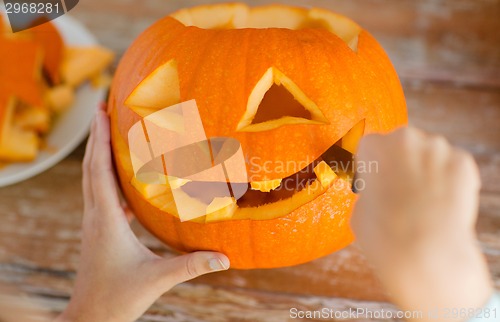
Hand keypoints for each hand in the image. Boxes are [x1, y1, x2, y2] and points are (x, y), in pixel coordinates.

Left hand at [56, 107, 229, 321]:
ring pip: (92, 178)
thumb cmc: (118, 298)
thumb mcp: (157, 279)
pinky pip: (100, 193)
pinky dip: (107, 175)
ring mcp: (94, 222)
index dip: (100, 140)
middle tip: (102, 106)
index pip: (99, 171)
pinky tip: (124, 174)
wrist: (89, 317)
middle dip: (95, 135)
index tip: (101, 112)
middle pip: (91, 167)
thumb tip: (226, 258)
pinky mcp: (98, 229)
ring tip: (108, 130)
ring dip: (98, 152)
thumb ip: (192, 266)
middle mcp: (95, 215)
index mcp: (106, 220)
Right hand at [352, 127, 491, 321]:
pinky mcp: (464, 163)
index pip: (371, 147)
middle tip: (401, 193)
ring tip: (424, 202)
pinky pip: (453, 167)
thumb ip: (370, 192)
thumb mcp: (359, 210)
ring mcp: (438, 148)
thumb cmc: (384, 235)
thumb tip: (379, 194)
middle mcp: (406, 139)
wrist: (425, 253)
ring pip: (430, 154)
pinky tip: (442, 204)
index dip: (374, 166)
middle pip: (403, 145)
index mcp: (375, 147)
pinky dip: (450, 181)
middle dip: (402, 164)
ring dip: (426, 170)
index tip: (377, 181)